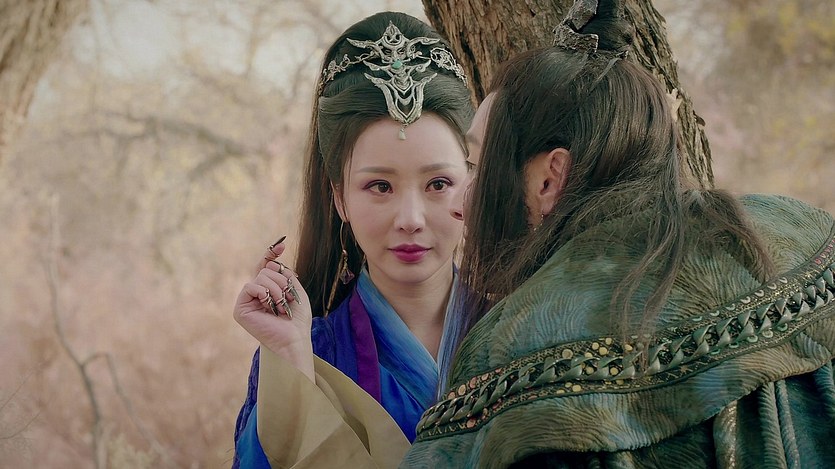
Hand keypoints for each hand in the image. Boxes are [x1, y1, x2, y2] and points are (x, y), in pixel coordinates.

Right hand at [233, 237, 314, 379]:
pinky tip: (270, 306)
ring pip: (261, 276)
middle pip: (266, 269)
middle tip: (288, 298)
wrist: (294, 338)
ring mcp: (247, 301)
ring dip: (277, 289)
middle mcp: (255, 294)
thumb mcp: (295, 290)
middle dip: (282, 281)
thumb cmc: (297, 319)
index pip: (266, 266)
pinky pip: (251, 286)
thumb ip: (285, 274)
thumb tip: (273, 261)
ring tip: (282, 307)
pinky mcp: (240, 309)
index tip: (282, 245)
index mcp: (268, 290)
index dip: (271, 253)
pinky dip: (265, 293)